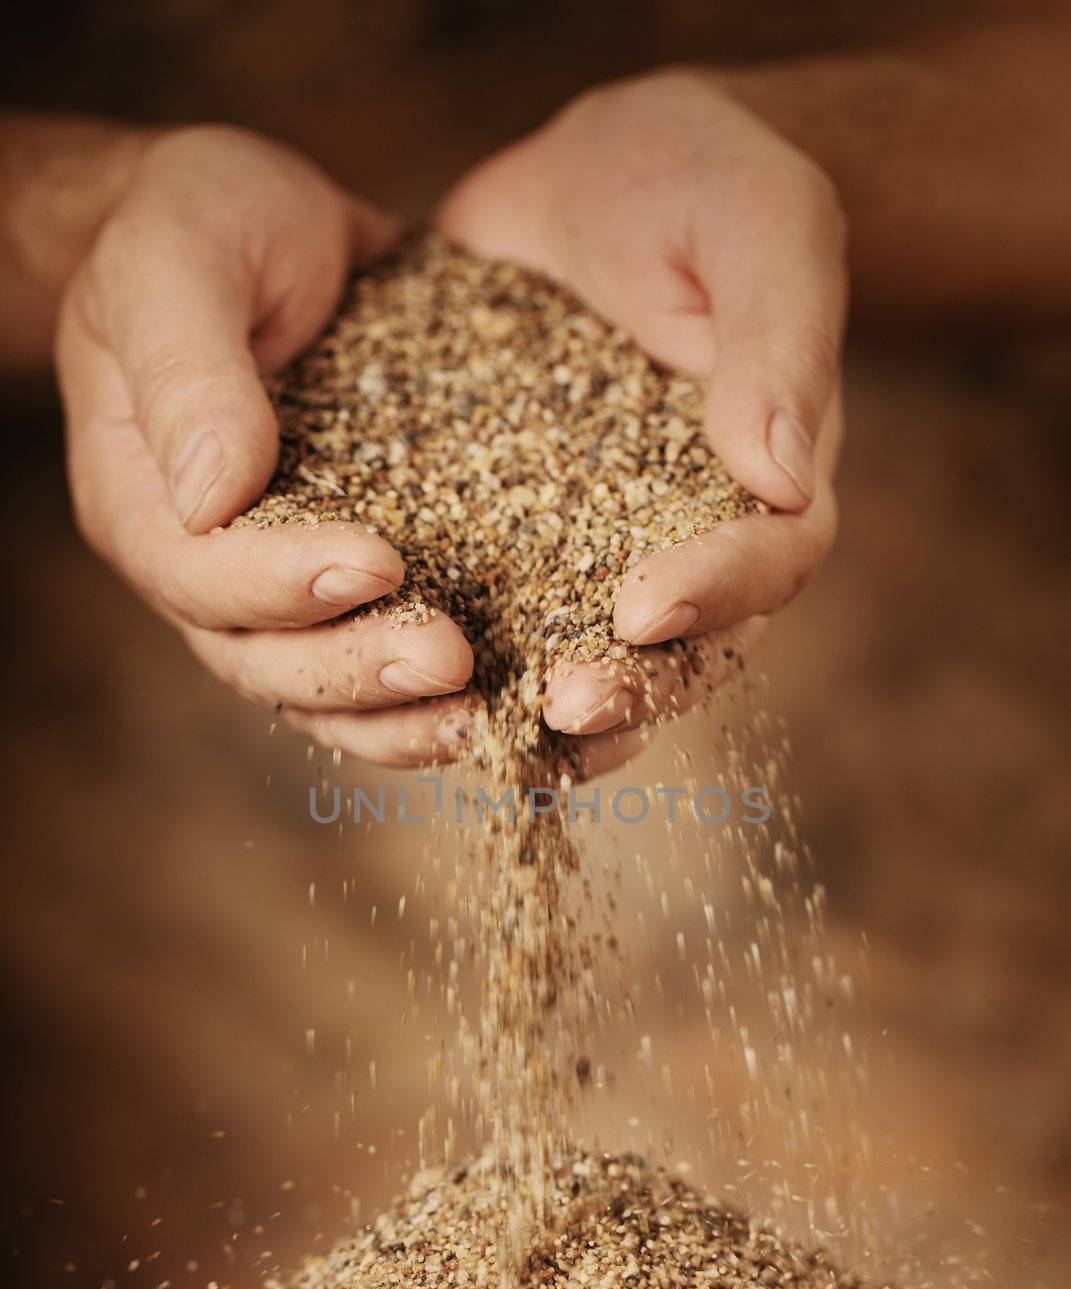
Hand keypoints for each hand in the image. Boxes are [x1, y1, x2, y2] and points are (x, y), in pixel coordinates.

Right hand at [56, 125, 476, 766]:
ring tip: (486, 715)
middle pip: (263, 660)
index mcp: (141, 499)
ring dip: (400, 715)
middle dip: (358, 670)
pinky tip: (505, 698)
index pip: (200, 573)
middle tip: (451, 660)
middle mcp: (203, 567)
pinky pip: (380, 657)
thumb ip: (189, 365)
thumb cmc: (202, 224)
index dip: (284, 583)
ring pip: (320, 691)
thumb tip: (213, 492)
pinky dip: (434, 695)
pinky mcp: (349, 580)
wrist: (262, 229)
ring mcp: (276, 587)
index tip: (378, 561)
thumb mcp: (181, 253)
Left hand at [438, 71, 845, 766]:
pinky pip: (496, 621)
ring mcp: (599, 553)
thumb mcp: (757, 224)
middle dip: (628, 688)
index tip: (644, 606)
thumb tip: (782, 475)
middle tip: (563, 703)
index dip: (715, 592)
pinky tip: (400, 682)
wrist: (589, 181)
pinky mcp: (514, 545)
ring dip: (541, 708)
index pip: (767, 563)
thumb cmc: (698, 183)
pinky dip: (461, 662)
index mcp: (770, 481)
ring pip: (588, 660)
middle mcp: (692, 541)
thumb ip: (777, 342)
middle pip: (683, 650)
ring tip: (484, 727)